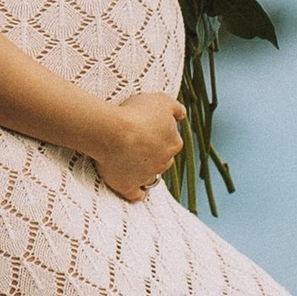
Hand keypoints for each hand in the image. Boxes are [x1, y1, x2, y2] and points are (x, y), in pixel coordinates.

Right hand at [93, 87, 186, 201]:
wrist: (114, 132)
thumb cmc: (136, 113)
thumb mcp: (161, 100)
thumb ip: (175, 107)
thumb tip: (182, 115)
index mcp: (173, 143)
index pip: (172, 141)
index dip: (160, 134)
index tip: (147, 128)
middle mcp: (164, 162)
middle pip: (163, 160)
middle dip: (154, 154)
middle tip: (137, 142)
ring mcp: (146, 176)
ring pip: (151, 176)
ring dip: (145, 171)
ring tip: (131, 161)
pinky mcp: (129, 186)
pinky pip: (137, 195)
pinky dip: (136, 193)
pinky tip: (133, 187)